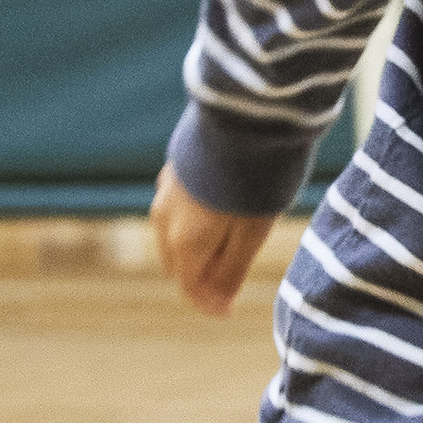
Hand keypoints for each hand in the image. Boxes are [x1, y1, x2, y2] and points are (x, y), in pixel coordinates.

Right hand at [147, 169, 277, 317]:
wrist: (247, 113)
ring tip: (229, 244)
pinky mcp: (174, 167)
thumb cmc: (257, 177)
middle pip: (177, 263)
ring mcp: (166, 189)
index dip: (210, 303)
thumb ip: (231, 270)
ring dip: (195, 248)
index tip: (231, 309)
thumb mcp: (253, 232)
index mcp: (185, 240)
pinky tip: (217, 211)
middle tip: (232, 280)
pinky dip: (191, 222)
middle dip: (200, 277)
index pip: (190, 286)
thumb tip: (217, 304)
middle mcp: (165, 217)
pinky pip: (175, 208)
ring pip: (172, 234)